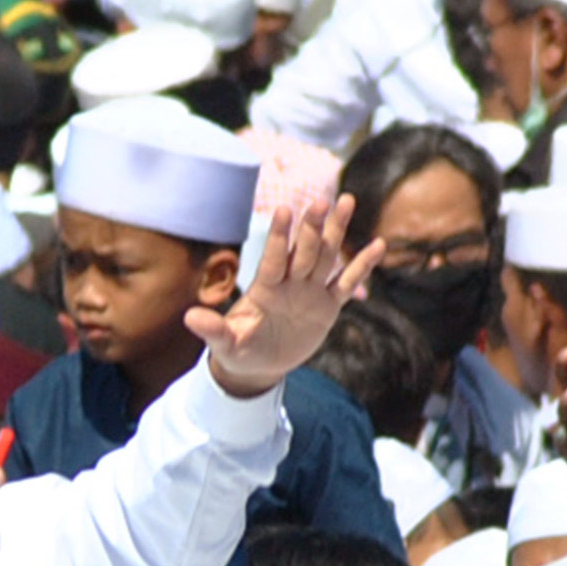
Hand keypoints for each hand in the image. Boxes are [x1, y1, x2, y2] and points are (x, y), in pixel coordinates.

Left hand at [195, 194, 382, 396]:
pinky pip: (346, 283)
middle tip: (322, 200)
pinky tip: (377, 245)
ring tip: (347, 200)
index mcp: (265, 289)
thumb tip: (189, 318)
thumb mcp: (225, 344)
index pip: (273, 259)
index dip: (279, 237)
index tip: (284, 210)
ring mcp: (310, 291)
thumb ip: (213, 330)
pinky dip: (361, 267)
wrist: (257, 365)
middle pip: (304, 251)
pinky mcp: (327, 306)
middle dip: (313, 227)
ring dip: (336, 231)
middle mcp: (289, 283)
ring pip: (326, 256)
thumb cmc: (237, 351)